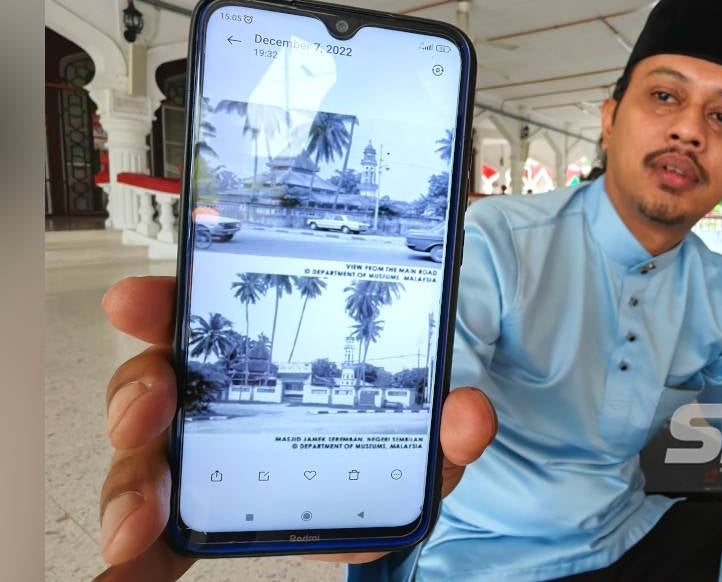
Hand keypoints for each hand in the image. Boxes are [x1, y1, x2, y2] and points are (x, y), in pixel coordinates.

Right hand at [96, 276, 496, 580]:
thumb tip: (469, 416)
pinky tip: (117, 580)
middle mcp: (219, 395)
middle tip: (147, 415)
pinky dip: (133, 564)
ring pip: (143, 459)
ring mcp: (205, 456)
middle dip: (139, 395)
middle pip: (155, 381)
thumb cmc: (387, 430)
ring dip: (130, 488)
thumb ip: (445, 419)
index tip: (134, 302)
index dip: (160, 302)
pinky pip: (157, 538)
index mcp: (262, 351)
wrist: (385, 489)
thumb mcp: (423, 420)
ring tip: (137, 525)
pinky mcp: (206, 514)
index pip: (201, 311)